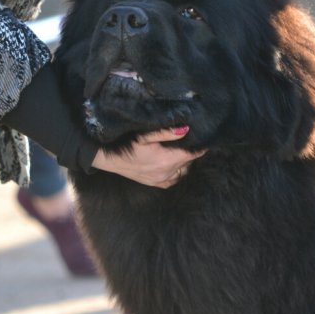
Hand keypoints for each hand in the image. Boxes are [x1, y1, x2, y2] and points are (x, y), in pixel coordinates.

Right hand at [91, 127, 205, 187]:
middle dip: (191, 152)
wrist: (111, 160)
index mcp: (167, 160)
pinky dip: (177, 172)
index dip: (200, 146)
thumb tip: (186, 129)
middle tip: (190, 140)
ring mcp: (162, 180)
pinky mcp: (156, 184)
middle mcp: (167, 173)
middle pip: (189, 162)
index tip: (203, 138)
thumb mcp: (146, 136)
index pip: (193, 154)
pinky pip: (174, 180)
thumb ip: (166, 132)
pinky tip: (174, 163)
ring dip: (185, 162)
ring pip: (183, 172)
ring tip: (182, 151)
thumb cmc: (128, 145)